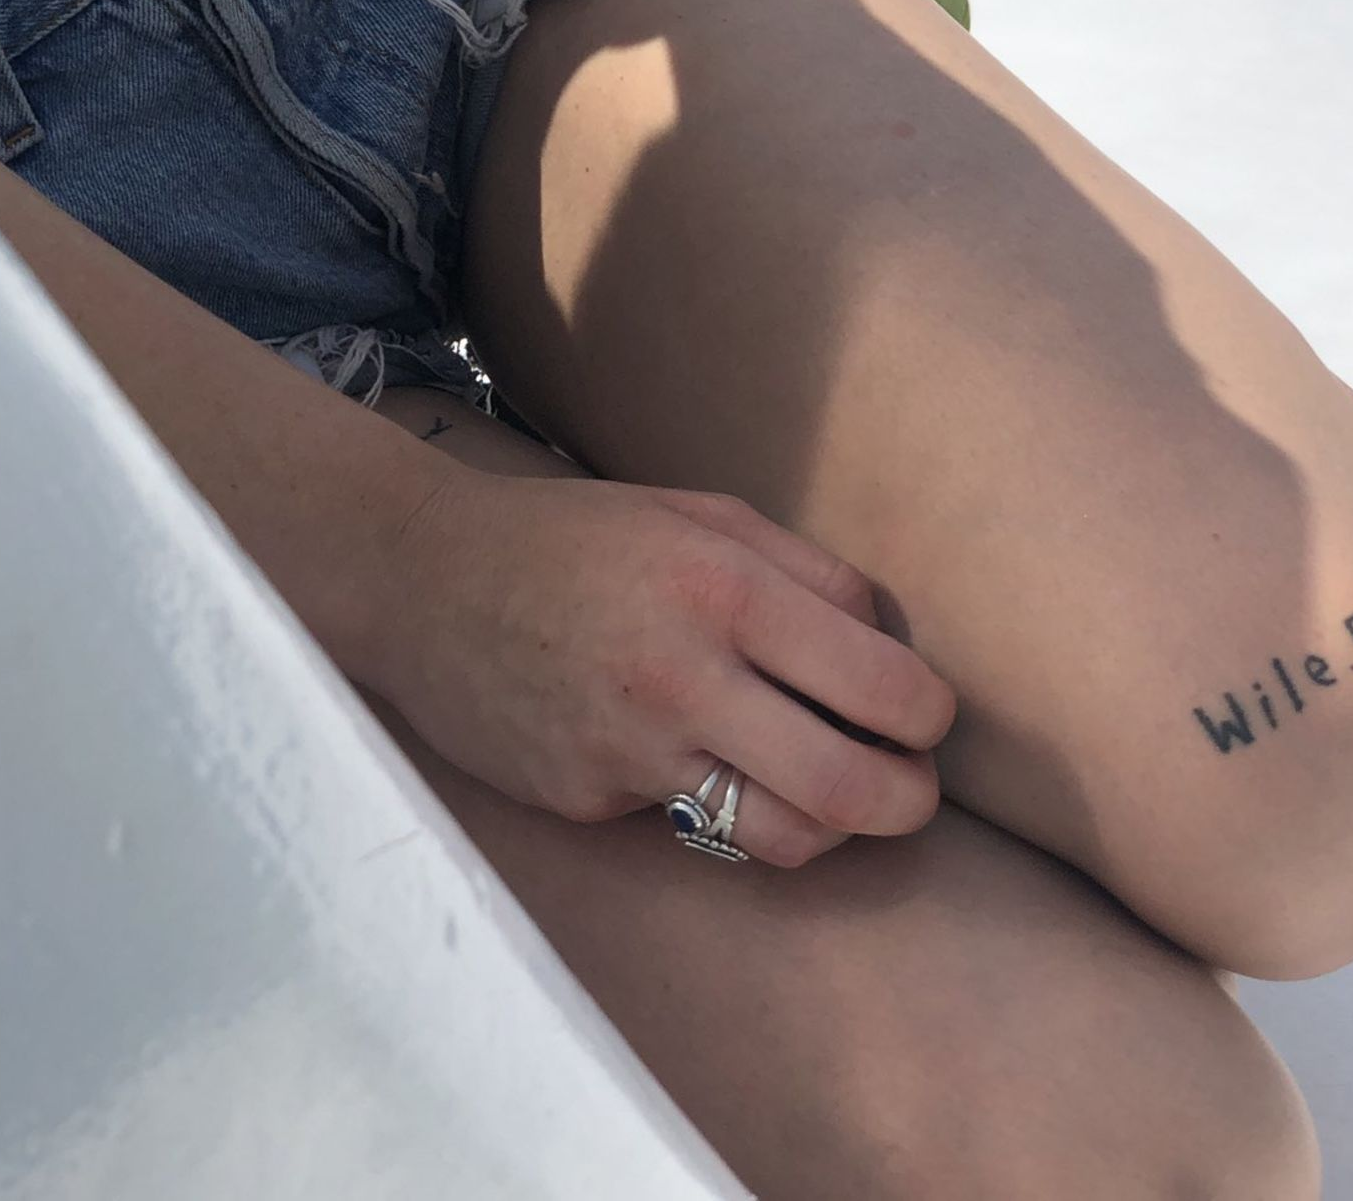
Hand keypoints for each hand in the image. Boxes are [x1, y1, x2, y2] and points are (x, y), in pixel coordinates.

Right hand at [375, 469, 954, 866]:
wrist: (423, 577)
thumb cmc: (576, 536)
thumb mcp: (698, 513)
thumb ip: (805, 572)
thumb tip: (892, 641)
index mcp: (723, 587)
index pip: (879, 685)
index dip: (928, 713)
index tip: (926, 714)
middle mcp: (682, 677)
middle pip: (848, 788)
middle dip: (908, 800)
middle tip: (912, 787)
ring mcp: (630, 752)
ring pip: (783, 839)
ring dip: (832, 827)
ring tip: (834, 792)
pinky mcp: (587, 801)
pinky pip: (690, 827)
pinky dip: (720, 804)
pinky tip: (706, 761)